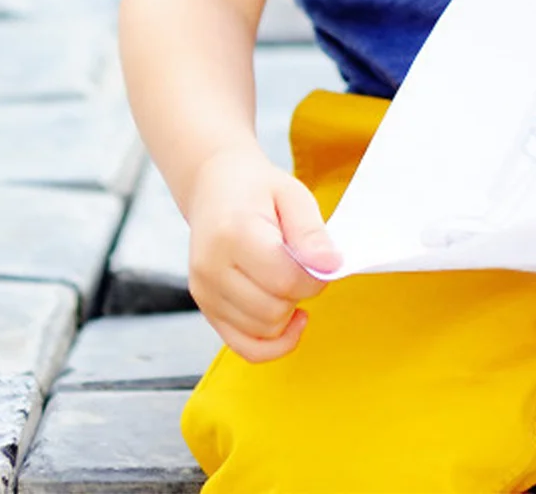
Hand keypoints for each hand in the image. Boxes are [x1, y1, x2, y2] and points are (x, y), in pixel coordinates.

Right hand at [184, 142, 342, 362]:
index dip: (316, 278)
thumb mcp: (293, 195)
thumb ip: (312, 233)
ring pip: (262, 332)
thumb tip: (330, 267)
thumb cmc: (258, 190)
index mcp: (234, 234)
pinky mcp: (206, 309)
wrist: (216, 187)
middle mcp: (212, 268)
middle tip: (304, 266)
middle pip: (273, 311)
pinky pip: (244, 347)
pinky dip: (273, 342)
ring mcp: (204, 293)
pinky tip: (288, 319)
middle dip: (301, 295)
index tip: (324, 261)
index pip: (285, 280)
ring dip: (287, 314)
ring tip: (288, 280)